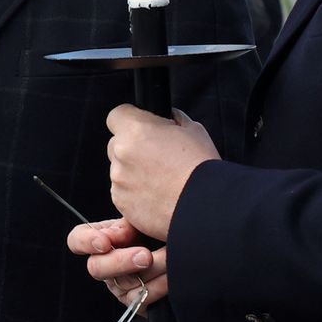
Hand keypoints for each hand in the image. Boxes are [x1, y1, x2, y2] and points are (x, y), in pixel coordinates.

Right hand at [66, 218, 169, 309]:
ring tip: (169, 258)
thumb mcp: (142, 220)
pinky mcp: (135, 302)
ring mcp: (118, 285)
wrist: (183, 249)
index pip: (77, 240)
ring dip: (151, 271)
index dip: (86, 242)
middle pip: (96, 267)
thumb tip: (113, 236)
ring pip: (122, 284)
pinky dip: (158, 286)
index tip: (104, 243)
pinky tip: (170, 275)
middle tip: (145, 256)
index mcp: (102, 238)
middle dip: (121, 261)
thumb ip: (125, 224)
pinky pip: (139, 300)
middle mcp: (106, 264)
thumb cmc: (159, 230)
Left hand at [105, 106, 217, 241]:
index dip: (130, 119)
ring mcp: (119, 181)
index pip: (117, 115)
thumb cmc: (200, 169)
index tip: (141, 126)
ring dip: (133, 172)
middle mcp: (122, 155)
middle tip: (156, 156)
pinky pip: (123, 193)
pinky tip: (157, 195)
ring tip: (161, 180)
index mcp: (136, 131)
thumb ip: (171, 120)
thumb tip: (166, 119)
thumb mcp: (192, 129)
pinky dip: (135, 193)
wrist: (205, 206)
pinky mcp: (122, 204)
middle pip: (116, 144)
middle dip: (132, 148)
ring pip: (119, 170)